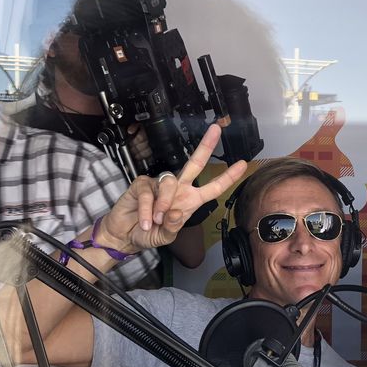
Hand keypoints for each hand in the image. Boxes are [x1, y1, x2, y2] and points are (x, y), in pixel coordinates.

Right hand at [99, 124, 245, 252]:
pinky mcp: (142, 184)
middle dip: (206, 146)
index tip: (242, 164)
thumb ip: (173, 228)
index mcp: (190, 201)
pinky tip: (145, 221)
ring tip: (156, 220)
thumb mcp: (165, 237)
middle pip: (195, 163)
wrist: (124, 235)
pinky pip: (149, 193)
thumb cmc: (148, 234)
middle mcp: (178, 189)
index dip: (227, 177)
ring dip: (163, 205)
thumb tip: (178, 213)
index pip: (212, 188)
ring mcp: (160, 184)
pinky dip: (147, 210)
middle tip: (216, 129)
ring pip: (170, 182)